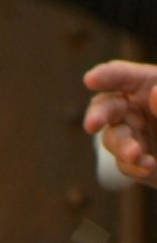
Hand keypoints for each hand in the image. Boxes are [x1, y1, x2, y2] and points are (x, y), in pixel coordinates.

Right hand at [83, 60, 156, 183]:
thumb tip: (152, 93)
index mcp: (151, 86)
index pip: (125, 76)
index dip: (107, 76)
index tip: (91, 80)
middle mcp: (137, 108)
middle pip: (107, 106)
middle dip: (98, 116)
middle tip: (92, 126)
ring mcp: (134, 135)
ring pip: (114, 138)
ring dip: (122, 147)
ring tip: (137, 154)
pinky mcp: (136, 161)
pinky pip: (126, 164)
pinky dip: (135, 166)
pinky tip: (148, 167)